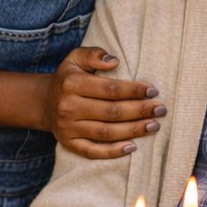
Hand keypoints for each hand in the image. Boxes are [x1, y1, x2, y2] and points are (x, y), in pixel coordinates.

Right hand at [45, 46, 165, 159]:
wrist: (45, 102)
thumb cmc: (69, 78)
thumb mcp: (75, 58)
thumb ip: (94, 54)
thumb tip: (114, 61)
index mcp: (71, 83)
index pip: (109, 89)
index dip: (133, 90)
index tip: (153, 91)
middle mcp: (68, 107)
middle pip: (111, 112)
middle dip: (140, 111)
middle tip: (161, 109)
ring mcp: (68, 128)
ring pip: (106, 132)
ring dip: (133, 130)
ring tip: (154, 125)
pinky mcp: (69, 144)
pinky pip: (93, 151)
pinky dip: (113, 152)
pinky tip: (132, 147)